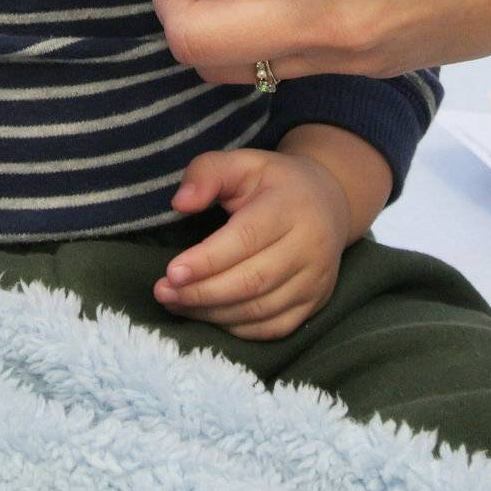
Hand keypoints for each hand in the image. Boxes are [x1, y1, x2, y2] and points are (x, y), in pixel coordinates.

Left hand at [153, 148, 350, 339]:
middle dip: (202, 292)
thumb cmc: (273, 182)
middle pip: (252, 280)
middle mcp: (309, 246)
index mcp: (290, 206)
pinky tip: (208, 316)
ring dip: (213, 313)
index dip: (207, 259)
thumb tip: (180, 203)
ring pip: (260, 309)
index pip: (246, 239)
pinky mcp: (315, 303)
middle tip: (163, 292)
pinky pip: (273, 328)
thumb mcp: (241, 162)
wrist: (328, 202)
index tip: (171, 272)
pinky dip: (237, 328)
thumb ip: (207, 173)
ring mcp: (315, 280)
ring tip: (176, 304)